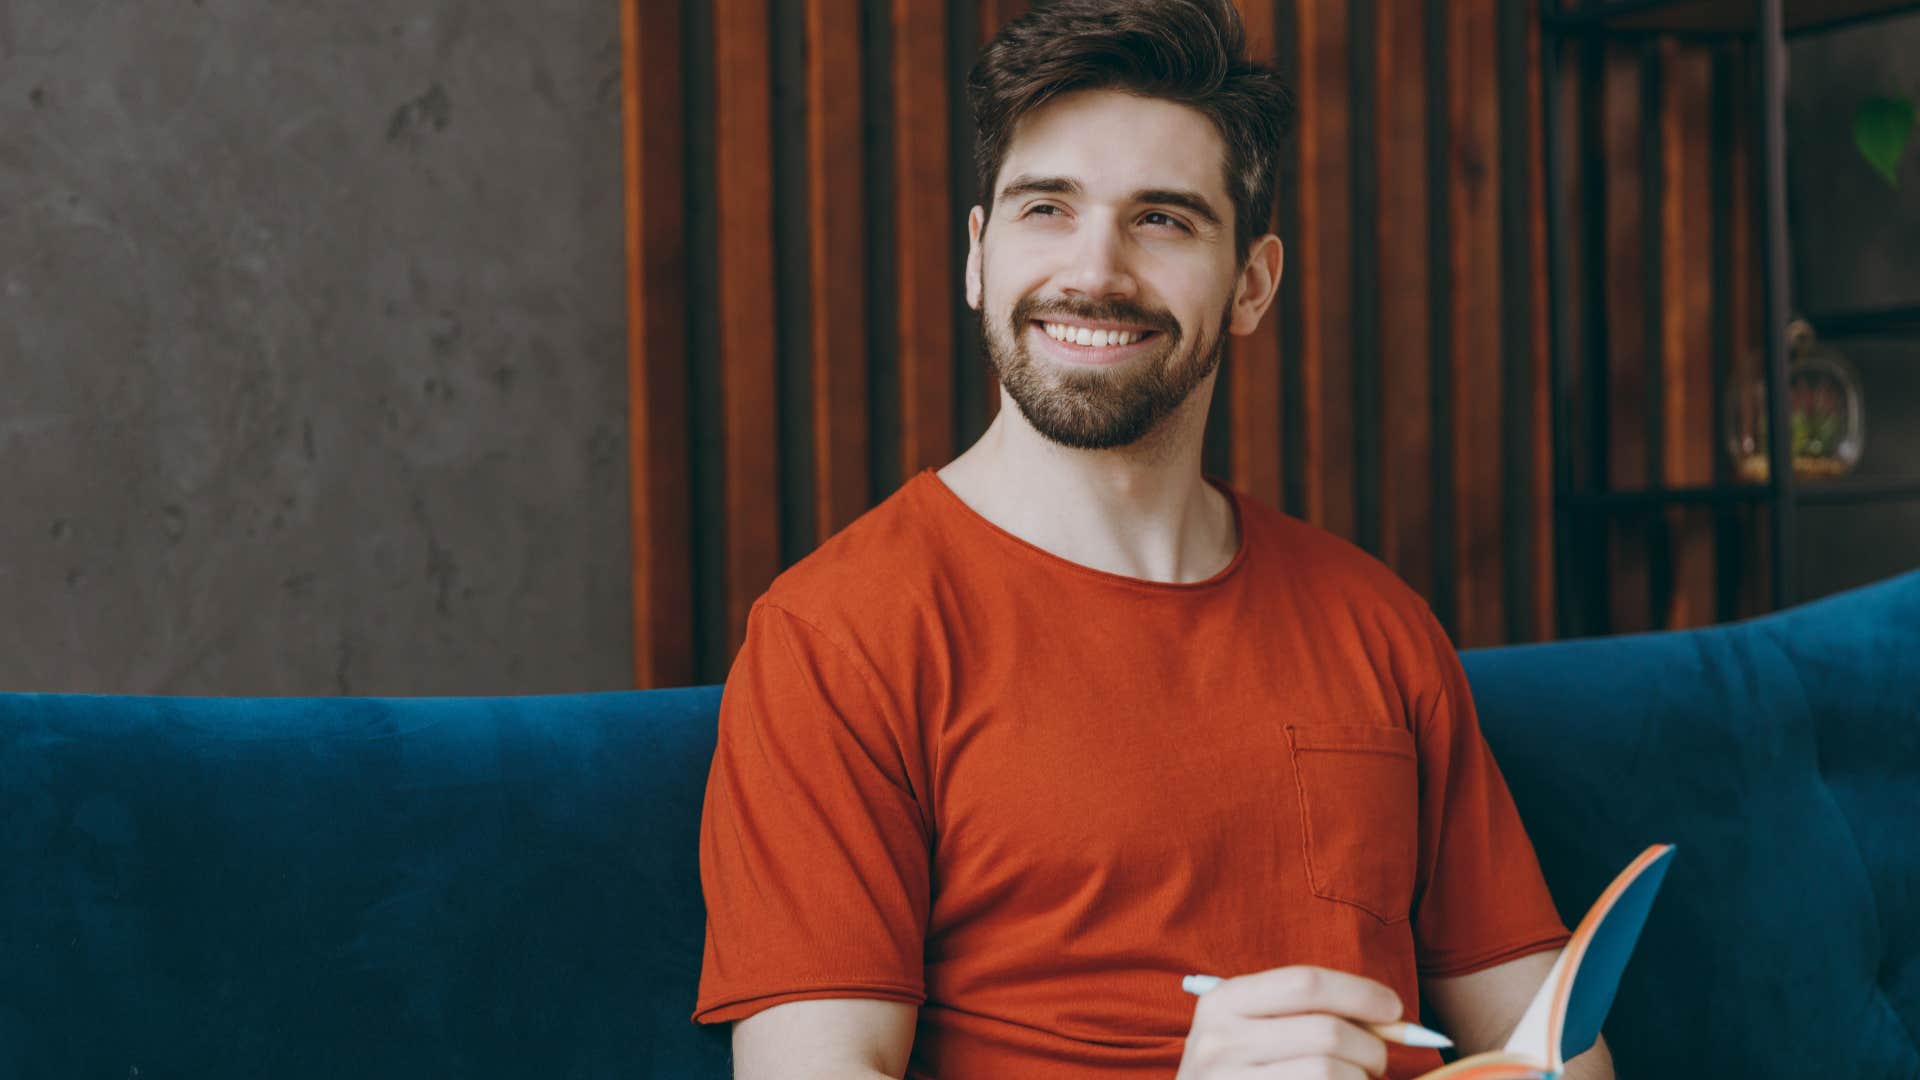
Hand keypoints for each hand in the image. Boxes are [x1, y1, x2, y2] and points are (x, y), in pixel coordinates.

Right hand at [1174, 965, 1404, 1078]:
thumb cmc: (1240, 1068)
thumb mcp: (1254, 1028)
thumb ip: (1310, 1013)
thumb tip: (1391, 1016)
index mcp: (1223, 1002)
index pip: (1306, 983)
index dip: (1360, 993)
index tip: (1393, 1009)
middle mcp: (1220, 1041)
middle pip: (1327, 1032)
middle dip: (1372, 1047)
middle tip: (1378, 1061)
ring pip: (1331, 1073)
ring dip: (1360, 1079)